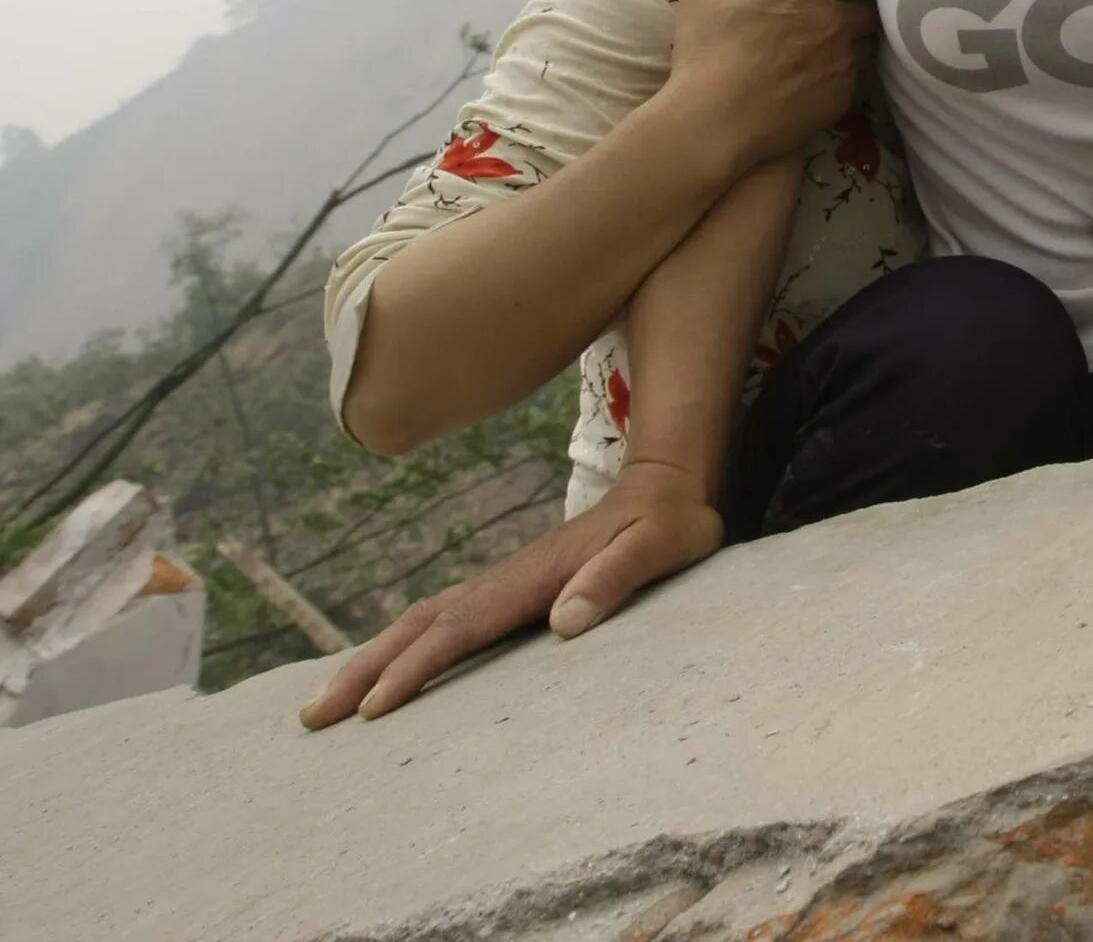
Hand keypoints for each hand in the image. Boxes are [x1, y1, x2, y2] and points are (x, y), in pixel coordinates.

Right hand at [298, 463, 722, 727]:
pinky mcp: (510, 591)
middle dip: (364, 669)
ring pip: (422, 621)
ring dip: (373, 658)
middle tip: (311, 716)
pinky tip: (386, 672)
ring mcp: (503, 584)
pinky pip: (442, 622)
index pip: (459, 628)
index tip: (371, 707)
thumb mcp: (660, 547)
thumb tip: (565, 621)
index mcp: (532, 578)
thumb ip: (616, 579)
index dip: (415, 668)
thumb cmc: (669, 524)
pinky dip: (403, 647)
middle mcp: (505, 580)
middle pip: (419, 625)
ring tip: (325, 704)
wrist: (668, 486)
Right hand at [659, 0, 876, 168]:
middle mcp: (835, 21)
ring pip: (869, 38)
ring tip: (832, 38)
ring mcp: (844, 61)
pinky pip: (857, 74)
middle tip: (841, 0)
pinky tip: (821, 73)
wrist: (714, 126)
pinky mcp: (845, 96)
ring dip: (856, 35)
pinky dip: (845, 69)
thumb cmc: (706, 54)